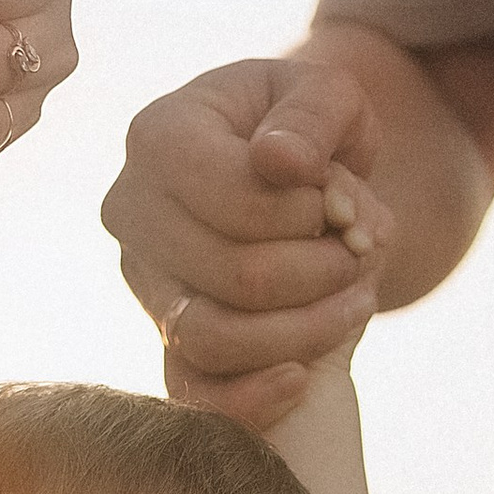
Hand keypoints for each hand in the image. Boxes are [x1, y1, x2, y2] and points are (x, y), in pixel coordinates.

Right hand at [103, 58, 392, 428]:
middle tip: (362, 256)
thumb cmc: (307, 132)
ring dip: (304, 331)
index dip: (308, 213)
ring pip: (214, 338)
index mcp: (159, 136)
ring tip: (355, 300)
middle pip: (234, 274)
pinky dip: (257, 396)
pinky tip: (303, 376)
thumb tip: (281, 163)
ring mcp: (143, 283)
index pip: (237, 197)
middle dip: (320, 272)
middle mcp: (131, 212)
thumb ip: (312, 116)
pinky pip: (196, 394)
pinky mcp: (161, 339)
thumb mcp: (326, 97)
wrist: (290, 183)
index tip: (344, 205)